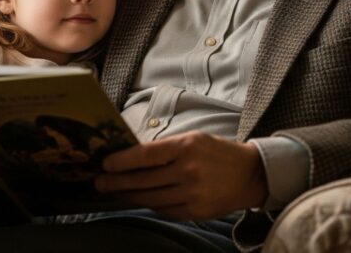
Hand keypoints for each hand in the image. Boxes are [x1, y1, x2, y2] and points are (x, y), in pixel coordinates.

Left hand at [94, 131, 267, 219]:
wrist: (251, 174)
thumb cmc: (217, 152)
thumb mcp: (193, 139)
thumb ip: (165, 149)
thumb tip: (131, 157)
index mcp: (186, 147)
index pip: (145, 155)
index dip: (121, 161)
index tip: (105, 164)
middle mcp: (188, 171)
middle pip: (143, 180)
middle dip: (117, 183)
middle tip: (100, 183)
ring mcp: (192, 194)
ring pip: (151, 198)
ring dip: (130, 196)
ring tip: (116, 192)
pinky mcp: (196, 212)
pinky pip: (165, 209)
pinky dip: (150, 204)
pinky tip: (140, 199)